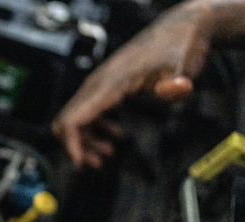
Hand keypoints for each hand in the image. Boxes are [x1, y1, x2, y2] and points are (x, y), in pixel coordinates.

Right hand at [52, 1, 213, 168]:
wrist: (176, 31)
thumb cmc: (174, 46)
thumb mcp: (180, 66)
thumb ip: (176, 82)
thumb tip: (176, 90)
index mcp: (106, 84)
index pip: (72, 118)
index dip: (70, 145)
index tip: (80, 163)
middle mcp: (96, 85)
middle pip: (67, 121)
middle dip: (75, 147)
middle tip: (95, 164)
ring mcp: (98, 86)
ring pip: (75, 119)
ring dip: (85, 142)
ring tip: (104, 157)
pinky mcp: (104, 88)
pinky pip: (88, 113)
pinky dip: (94, 130)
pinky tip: (114, 137)